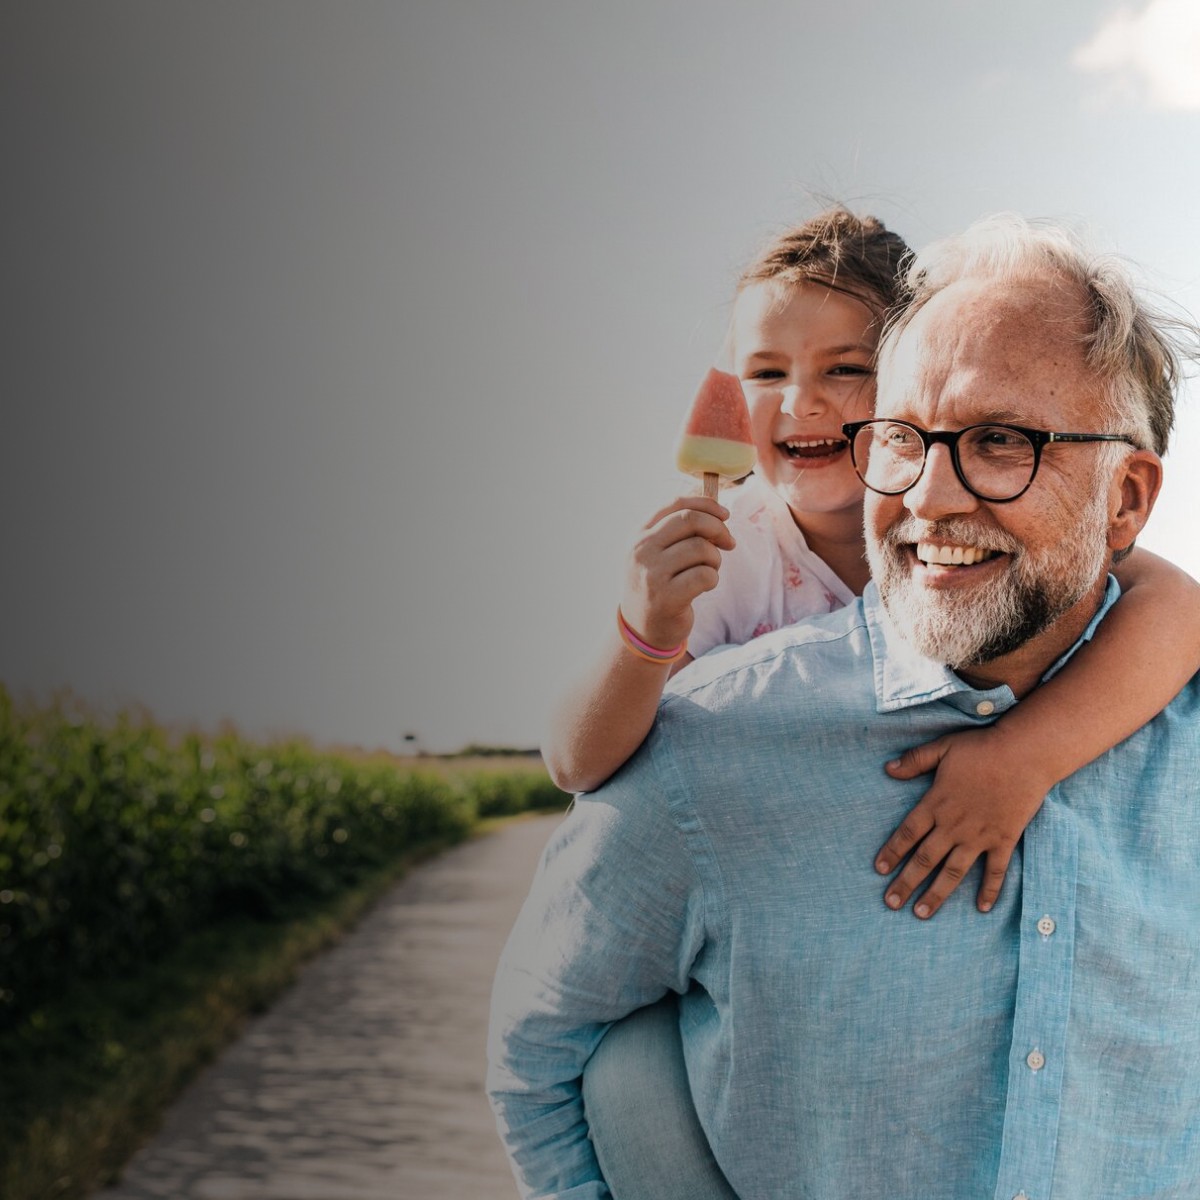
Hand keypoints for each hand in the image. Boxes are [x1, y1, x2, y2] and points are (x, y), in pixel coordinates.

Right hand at [620, 495, 734, 649]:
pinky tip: (705, 586)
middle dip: (718, 528)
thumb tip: (716, 511)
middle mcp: (642, 550)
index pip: (677, 505)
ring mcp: (652, 574)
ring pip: (701, 548)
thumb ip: (679, 531)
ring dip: (715, 559)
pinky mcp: (666, 597)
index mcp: (640, 534)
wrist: (642, 630)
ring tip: (709, 570)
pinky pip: (705, 575)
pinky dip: (713, 579)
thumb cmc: (659, 586)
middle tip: (728, 543)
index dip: (707, 505)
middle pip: (691, 520)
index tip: (725, 515)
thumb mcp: (657, 554)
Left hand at [873, 727, 1050, 918]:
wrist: (1025, 755)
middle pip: (925, 859)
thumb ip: (915, 760)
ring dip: (937, 894)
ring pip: (953, 871)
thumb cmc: (982, 749)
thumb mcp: (942, 748)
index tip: (879, 870)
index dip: (892, 852)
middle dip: (906, 883)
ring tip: (921, 913)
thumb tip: (888, 769)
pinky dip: (989, 890)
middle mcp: (954, 825)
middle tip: (891, 903)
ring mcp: (980, 836)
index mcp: (936, 803)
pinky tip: (981, 908)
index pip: (908, 833)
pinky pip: (996, 871)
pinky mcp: (1004, 839)